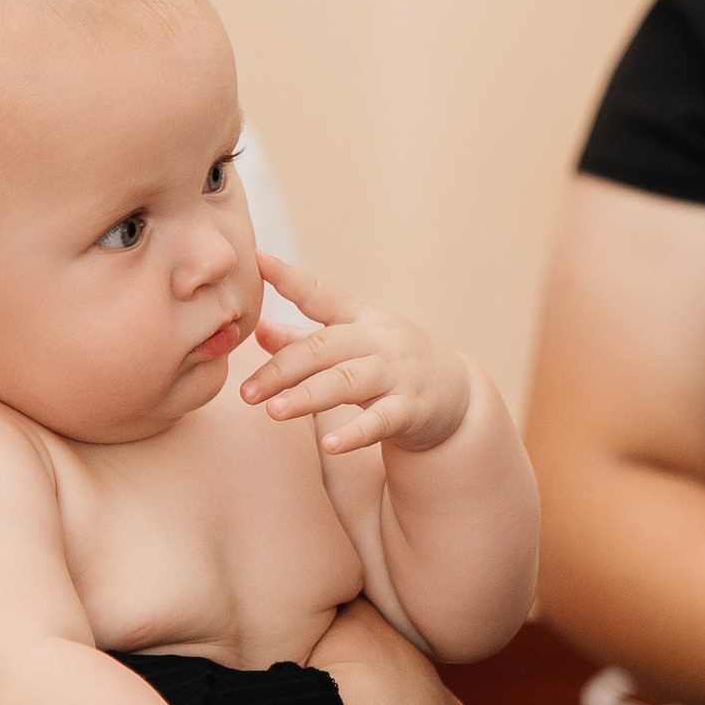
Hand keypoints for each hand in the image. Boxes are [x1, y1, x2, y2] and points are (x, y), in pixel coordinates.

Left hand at [243, 253, 479, 455]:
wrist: (457, 393)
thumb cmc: (392, 364)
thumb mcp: (353, 345)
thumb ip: (305, 339)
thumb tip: (258, 331)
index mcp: (361, 319)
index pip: (322, 294)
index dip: (290, 277)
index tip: (257, 260)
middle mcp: (379, 340)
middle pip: (323, 348)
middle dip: (282, 369)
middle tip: (246, 392)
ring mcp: (397, 373)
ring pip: (346, 382)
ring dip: (307, 396)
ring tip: (272, 411)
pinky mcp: (412, 408)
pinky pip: (380, 420)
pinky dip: (354, 433)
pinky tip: (330, 444)